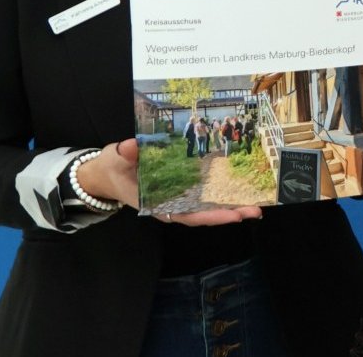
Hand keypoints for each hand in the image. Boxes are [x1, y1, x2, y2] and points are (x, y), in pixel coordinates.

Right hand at [77, 139, 262, 225]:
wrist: (106, 172)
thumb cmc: (112, 167)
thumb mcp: (115, 158)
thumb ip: (125, 153)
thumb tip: (132, 146)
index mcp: (155, 203)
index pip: (186, 214)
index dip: (209, 216)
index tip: (232, 217)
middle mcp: (169, 204)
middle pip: (202, 214)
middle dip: (228, 214)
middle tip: (254, 211)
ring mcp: (176, 198)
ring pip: (205, 206)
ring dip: (230, 206)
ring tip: (255, 205)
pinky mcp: (180, 188)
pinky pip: (202, 195)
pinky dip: (220, 195)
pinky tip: (240, 191)